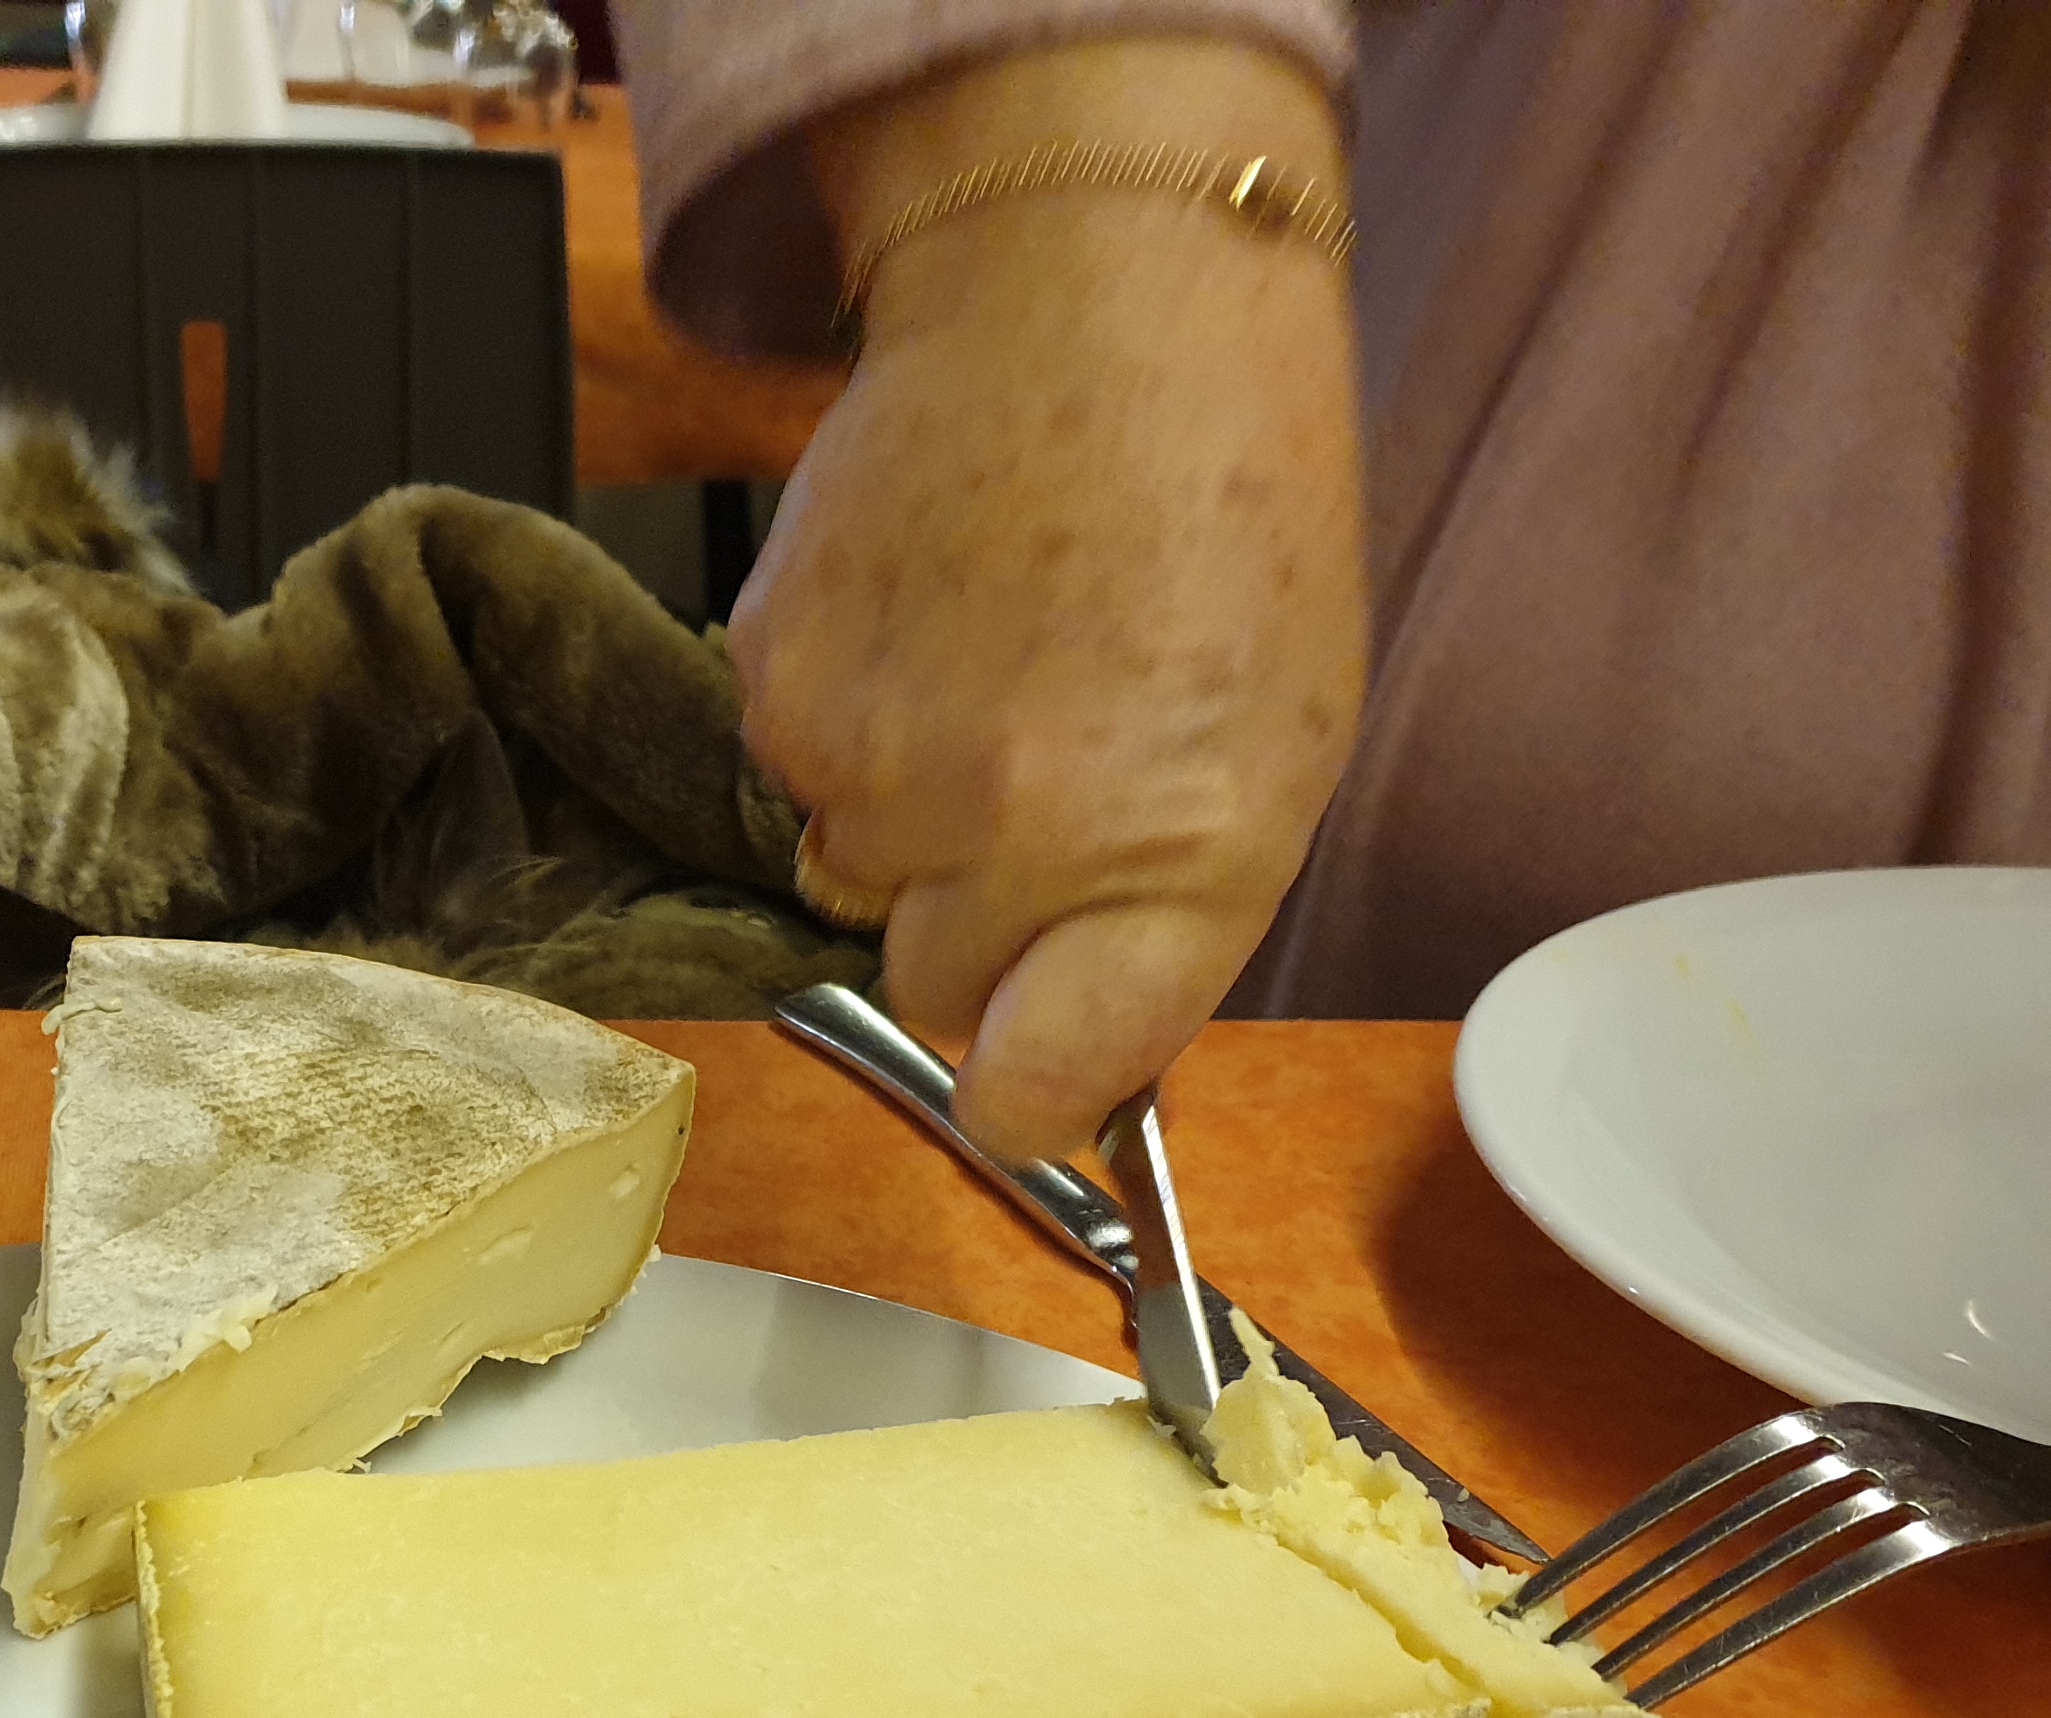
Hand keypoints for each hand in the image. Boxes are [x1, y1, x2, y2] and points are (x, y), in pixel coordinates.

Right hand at [735, 35, 1365, 1161]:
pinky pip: (793, 774)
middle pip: (935, 989)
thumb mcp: (1277, 739)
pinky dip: (845, 716)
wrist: (1089, 288)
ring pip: (854, 877)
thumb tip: (1073, 1034)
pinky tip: (925, 610)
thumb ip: (1173, 911)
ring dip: (906, 809)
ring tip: (989, 661)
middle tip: (1042, 778)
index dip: (1028, 1093)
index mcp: (1174, 862)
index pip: (1032, 1096)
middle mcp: (1011, 837)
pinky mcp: (773, 688)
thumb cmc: (1224, 495)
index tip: (1035, 1072)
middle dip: (978, 922)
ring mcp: (874, 766)